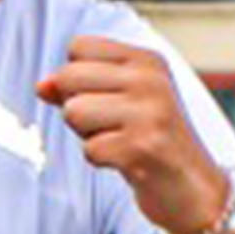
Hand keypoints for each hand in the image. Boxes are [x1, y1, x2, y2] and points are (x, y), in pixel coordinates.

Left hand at [39, 34, 232, 233]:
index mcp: (147, 60)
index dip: (77, 78)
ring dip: (88, 134)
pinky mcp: (143, 147)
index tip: (108, 98)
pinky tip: (128, 160)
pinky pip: (89, 149)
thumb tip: (41, 85)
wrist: (193, 187)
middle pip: (68, 77)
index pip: (79, 46)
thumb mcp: (117, 102)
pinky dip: (101, 160)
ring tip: (121, 140)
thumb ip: (76, 88)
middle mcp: (151, 80)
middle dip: (76, 107)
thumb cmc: (148, 139)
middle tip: (112, 125)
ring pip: (73, 111)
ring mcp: (150, 112)